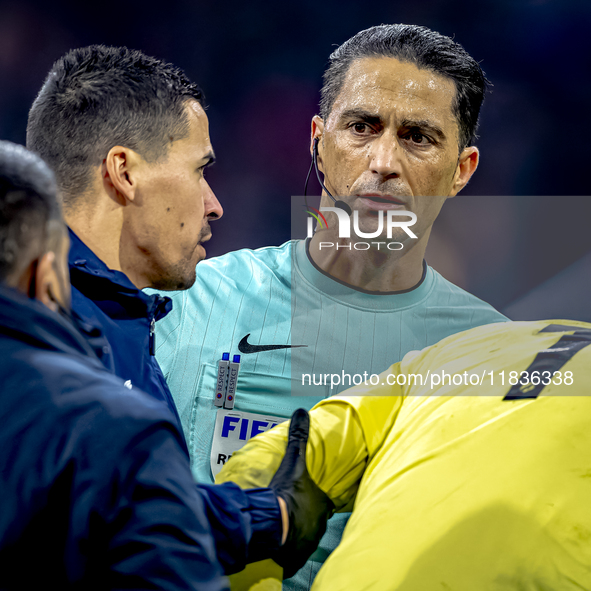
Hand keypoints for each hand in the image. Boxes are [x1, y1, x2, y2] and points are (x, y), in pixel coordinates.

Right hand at [268, 409, 333, 578]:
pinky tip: (280, 544)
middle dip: (307, 515)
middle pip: (316, 519)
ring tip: (285, 525)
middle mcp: (318, 525)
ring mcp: (307, 543)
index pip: (325, 501)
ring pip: (306, 537)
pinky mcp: (294, 558)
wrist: (272, 525)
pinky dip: (288, 549)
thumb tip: (301, 412)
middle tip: (294, 509)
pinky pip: (294, 554)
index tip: (308, 495)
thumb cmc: (287, 495)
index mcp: (321, 504)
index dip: (318, 498)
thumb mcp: (294, 461)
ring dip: (298, 531)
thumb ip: (298, 436)